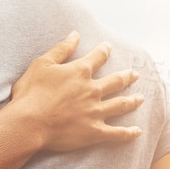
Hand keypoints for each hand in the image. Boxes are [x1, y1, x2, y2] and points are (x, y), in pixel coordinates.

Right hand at [7, 32, 143, 152]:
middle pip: (116, 81)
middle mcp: (92, 90)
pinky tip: (137, 131)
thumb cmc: (30, 93)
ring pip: (120, 104)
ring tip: (140, 99)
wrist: (28, 123)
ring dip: (132, 101)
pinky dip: (128, 133)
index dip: (104, 51)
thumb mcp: (41, 64)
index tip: (108, 47)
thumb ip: (61, 49)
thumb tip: (75, 35)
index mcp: (80, 72)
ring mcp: (96, 112)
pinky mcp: (94, 132)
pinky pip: (117, 133)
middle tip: (135, 75)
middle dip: (127, 77)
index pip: (98, 57)